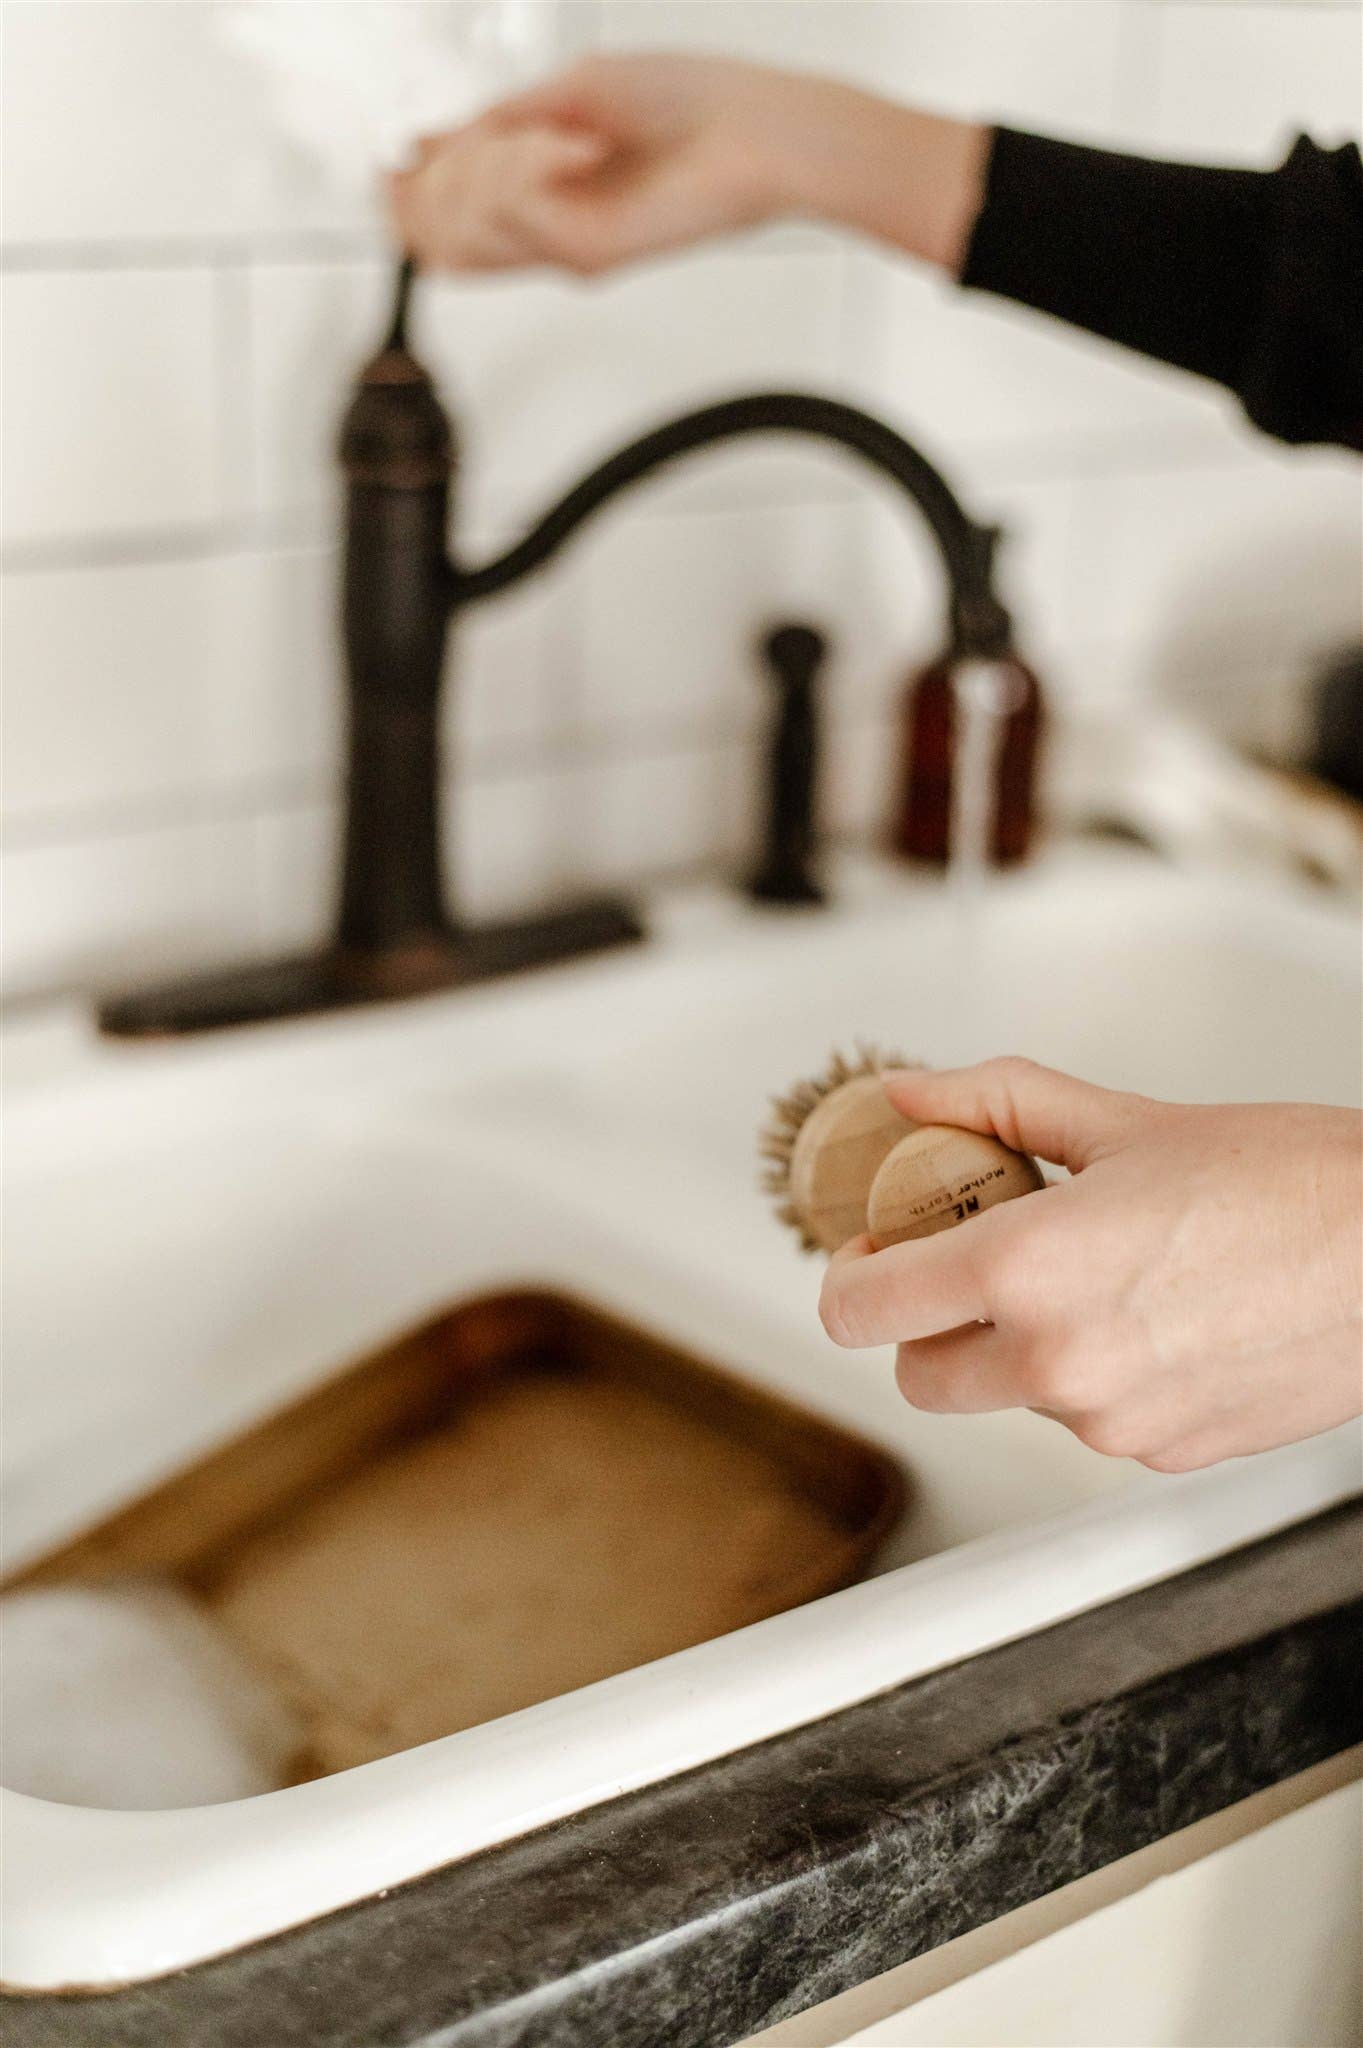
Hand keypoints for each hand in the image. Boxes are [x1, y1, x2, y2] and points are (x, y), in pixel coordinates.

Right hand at [388, 53, 985, 276]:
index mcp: (541, 192)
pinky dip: (528, 162)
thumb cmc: (694, 104)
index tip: (403, 153)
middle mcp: (546, 228)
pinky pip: (509, 205)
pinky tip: (576, 145)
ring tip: (554, 135)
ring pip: (461, 223)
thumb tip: (432, 138)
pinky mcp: (585, 254)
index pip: (439, 217)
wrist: (760, 135)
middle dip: (437, 172)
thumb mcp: (575, 92)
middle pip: (434, 233)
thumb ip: (502, 121)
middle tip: (488, 136)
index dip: (404, 188)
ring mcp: (563, 245)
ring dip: (485, 162)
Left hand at [818, 1058, 1362, 1470]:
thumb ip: (994, 1105)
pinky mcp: (1164, 1452)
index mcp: (1029, 1269)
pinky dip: (1095, 1376)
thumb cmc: (1288, 1182)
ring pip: (1009, 1398)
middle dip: (927, 1324)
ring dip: (1018, 1348)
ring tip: (1093, 1274)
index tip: (872, 1250)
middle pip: (919, 1377)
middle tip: (970, 1265)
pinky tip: (1152, 1315)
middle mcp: (1058, 1362)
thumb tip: (913, 1095)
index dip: (851, 1277)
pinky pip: (1089, 1422)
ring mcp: (1111, 1420)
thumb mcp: (1122, 1120)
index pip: (864, 1311)